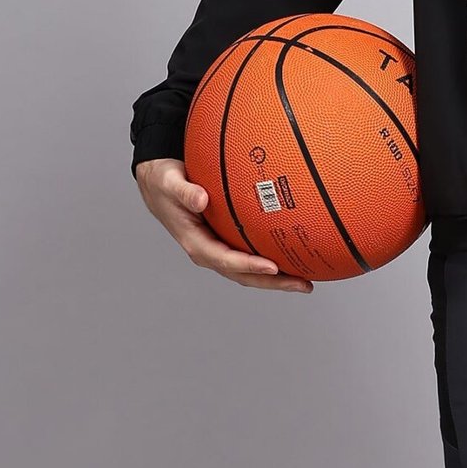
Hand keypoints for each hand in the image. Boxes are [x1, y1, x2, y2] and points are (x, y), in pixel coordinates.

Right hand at [134, 158, 313, 289]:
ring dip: (277, 278)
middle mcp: (210, 251)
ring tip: (305, 281)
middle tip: (303, 285)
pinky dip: (272, 259)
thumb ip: (184, 192)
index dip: (249, 266)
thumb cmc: (164, 182)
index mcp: (196, 243)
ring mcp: (220, 249)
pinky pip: (252, 254)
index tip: (272, 267)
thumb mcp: (168, 182)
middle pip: (244, 275)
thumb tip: (202, 199)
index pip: (225, 261)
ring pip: (251, 271)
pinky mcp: (228, 241)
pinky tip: (294, 255)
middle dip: (274, 283)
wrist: (160, 182)